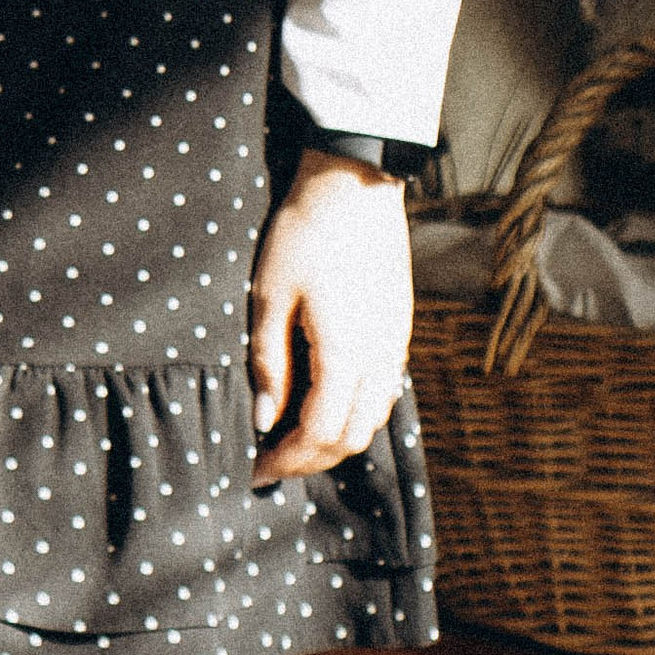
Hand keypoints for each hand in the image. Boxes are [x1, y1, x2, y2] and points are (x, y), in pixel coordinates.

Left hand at [248, 150, 412, 484]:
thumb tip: (264, 420)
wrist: (354, 185)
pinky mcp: (400, 330)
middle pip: (352, 437)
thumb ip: (268, 362)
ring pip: (374, 419)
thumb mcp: (270, 294)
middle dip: (311, 459)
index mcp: (346, 354)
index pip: (320, 433)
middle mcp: (380, 358)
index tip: (253, 469)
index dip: (287, 460)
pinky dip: (355, 413)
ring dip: (336, 439)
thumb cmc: (303, 233)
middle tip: (270, 461)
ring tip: (293, 437)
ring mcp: (396, 345)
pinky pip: (384, 392)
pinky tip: (324, 402)